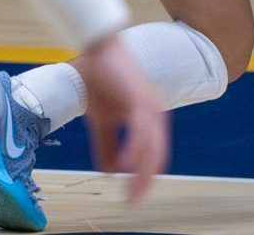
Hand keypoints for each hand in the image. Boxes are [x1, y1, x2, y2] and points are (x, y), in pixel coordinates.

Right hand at [79, 35, 169, 201]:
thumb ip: (106, 146)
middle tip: (133, 202)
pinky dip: (134, 150)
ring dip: (142, 171)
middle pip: (157, 154)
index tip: (134, 197)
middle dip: (146, 181)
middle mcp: (154, 113)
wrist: (96, 50)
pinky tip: (125, 166)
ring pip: (152, 146)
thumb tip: (108, 172)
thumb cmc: (99, 81)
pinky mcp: (140, 98)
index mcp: (148, 118)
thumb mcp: (102, 122)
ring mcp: (150, 105)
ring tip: (131, 191)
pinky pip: (141, 130)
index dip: (146, 177)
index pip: (154, 154)